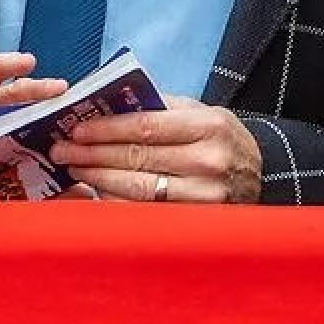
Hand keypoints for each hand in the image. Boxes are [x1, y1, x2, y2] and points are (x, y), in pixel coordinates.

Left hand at [49, 96, 262, 202]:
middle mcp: (209, 161)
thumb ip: (161, 106)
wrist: (261, 176)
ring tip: (73, 168)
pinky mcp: (198, 221)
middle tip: (62, 149)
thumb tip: (109, 103)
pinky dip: (117, 202)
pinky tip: (97, 192)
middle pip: (138, 158)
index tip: (77, 127)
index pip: (147, 126)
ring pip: (138, 189)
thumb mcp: (202, 112)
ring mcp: (205, 196)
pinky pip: (147, 213)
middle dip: (93, 153)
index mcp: (209, 126)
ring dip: (98, 178)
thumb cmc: (221, 139)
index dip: (107, 128)